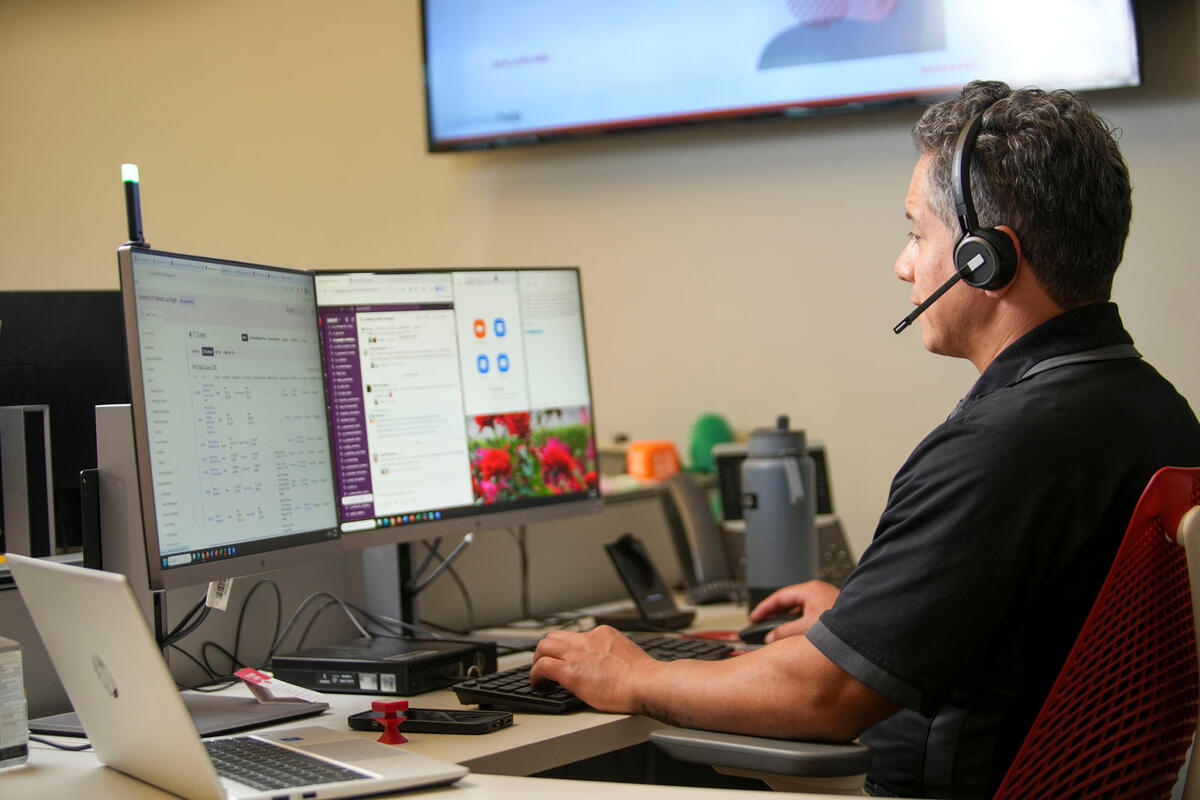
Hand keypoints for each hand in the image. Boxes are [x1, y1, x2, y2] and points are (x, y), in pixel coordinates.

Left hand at [529, 626, 658, 712]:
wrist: (646, 684)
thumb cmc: (644, 678)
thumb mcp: (627, 655)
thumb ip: (613, 656)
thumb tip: (608, 667)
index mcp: (603, 634)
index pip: (578, 636)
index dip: (569, 649)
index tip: (567, 658)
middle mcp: (588, 639)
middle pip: (556, 636)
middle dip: (548, 649)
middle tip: (545, 662)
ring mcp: (577, 654)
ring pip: (544, 646)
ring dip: (538, 659)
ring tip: (538, 673)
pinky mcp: (569, 671)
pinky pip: (542, 666)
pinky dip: (535, 674)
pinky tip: (538, 683)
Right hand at [749, 580, 839, 642]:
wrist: (870, 633)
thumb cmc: (844, 626)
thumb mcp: (805, 630)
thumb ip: (784, 633)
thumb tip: (772, 638)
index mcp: (811, 591)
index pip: (780, 597)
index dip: (764, 608)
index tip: (754, 617)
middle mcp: (820, 594)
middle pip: (790, 605)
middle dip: (776, 618)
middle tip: (764, 628)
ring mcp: (828, 605)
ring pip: (801, 613)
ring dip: (791, 625)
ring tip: (781, 637)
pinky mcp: (835, 616)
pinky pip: (812, 620)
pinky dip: (802, 629)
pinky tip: (800, 642)